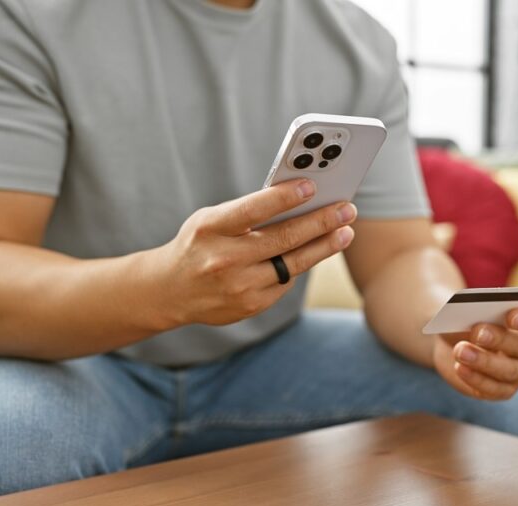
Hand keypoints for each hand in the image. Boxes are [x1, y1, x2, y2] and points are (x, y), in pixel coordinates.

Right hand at [156, 179, 356, 326]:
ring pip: (292, 264)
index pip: (253, 210)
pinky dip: (299, 265)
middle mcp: (224, 259)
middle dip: (321, 222)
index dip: (285, 198)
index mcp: (210, 229)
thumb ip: (247, 213)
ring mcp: (238, 287)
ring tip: (345, 232)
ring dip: (324, 247)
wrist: (170, 291)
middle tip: (347, 210)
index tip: (312, 186)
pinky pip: (284, 282)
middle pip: (283, 239)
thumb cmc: (199, 244)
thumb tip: (298, 203)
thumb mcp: (211, 221)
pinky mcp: (250, 306)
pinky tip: (314, 252)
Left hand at [432, 303, 517, 400]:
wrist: (453, 342)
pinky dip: (476, 379)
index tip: (510, 316)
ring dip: (485, 361)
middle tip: (478, 333)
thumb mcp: (467, 308)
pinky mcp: (503, 390)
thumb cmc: (468, 317)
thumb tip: (470, 309)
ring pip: (511, 371)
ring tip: (461, 351)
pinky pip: (494, 389)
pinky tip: (460, 368)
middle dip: (501, 339)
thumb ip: (474, 307)